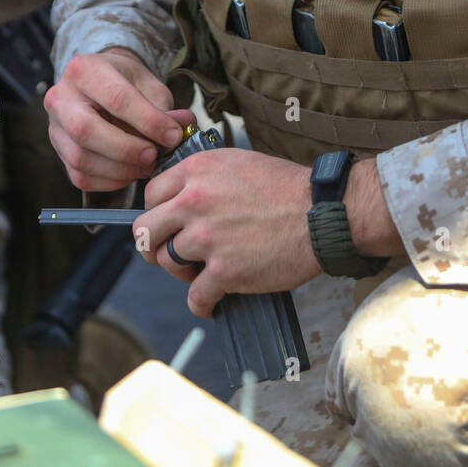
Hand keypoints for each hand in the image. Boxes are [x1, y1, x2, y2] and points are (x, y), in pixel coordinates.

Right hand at [45, 47, 195, 191]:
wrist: (100, 84)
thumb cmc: (126, 83)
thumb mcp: (147, 84)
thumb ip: (163, 107)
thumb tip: (180, 130)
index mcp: (84, 70)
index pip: (116, 99)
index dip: (148, 121)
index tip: (173, 135)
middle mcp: (60, 97)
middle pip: (86, 130)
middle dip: (126, 149)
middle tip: (154, 156)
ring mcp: (54, 127)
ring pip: (81, 158)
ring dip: (120, 169)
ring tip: (147, 165)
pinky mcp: (58, 151)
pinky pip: (81, 176)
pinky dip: (111, 181)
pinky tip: (131, 172)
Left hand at [133, 148, 320, 317]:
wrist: (321, 213)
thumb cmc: (287, 187)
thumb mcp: (238, 163)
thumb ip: (205, 177)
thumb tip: (183, 195)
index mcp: (197, 171)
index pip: (150, 195)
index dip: (157, 212)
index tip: (167, 224)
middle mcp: (194, 202)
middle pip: (146, 230)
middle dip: (156, 244)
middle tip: (170, 251)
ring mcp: (206, 238)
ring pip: (166, 262)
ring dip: (180, 272)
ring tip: (199, 273)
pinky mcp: (223, 271)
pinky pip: (195, 297)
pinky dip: (201, 304)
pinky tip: (211, 302)